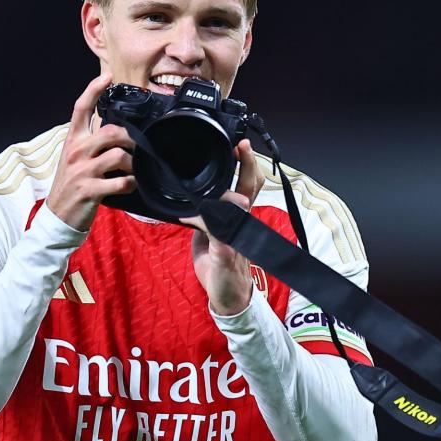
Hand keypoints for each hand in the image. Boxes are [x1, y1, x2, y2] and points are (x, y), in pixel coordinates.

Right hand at [46, 72, 136, 231]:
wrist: (57, 216)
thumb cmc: (72, 184)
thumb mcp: (75, 158)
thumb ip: (91, 142)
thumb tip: (116, 130)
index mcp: (73, 140)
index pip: (81, 108)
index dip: (93, 90)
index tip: (107, 76)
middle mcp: (76, 152)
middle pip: (110, 132)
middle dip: (130, 138)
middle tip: (137, 146)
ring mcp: (82, 171)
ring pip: (118, 156)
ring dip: (132, 164)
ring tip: (132, 171)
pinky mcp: (89, 190)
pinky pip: (119, 182)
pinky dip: (129, 183)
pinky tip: (129, 185)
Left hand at [180, 139, 264, 314]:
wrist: (227, 295)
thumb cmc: (218, 261)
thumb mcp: (210, 233)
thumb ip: (207, 215)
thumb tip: (193, 198)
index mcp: (237, 214)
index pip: (249, 183)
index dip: (247, 163)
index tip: (242, 145)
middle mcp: (241, 222)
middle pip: (251, 188)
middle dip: (248, 166)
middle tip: (242, 147)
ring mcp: (235, 236)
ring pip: (239, 205)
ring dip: (231, 189)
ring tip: (223, 174)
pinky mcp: (226, 251)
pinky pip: (216, 231)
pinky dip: (201, 220)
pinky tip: (189, 214)